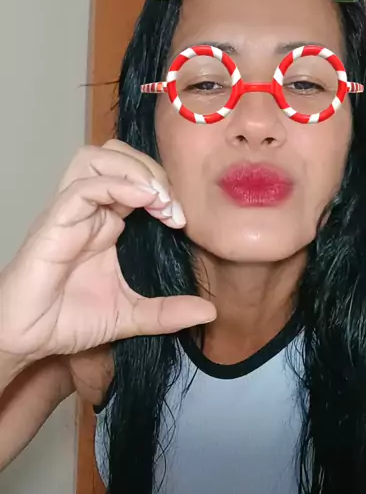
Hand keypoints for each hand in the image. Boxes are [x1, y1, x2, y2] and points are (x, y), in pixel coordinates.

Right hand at [0, 139, 215, 363]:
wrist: (28, 339)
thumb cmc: (67, 321)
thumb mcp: (130, 316)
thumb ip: (167, 312)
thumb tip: (208, 311)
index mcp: (104, 223)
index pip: (134, 177)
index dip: (163, 188)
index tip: (182, 220)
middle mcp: (87, 210)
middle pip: (115, 154)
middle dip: (150, 169)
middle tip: (172, 204)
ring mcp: (69, 213)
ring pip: (96, 158)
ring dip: (133, 169)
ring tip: (158, 199)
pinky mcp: (54, 223)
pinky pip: (83, 186)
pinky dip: (117, 185)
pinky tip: (143, 201)